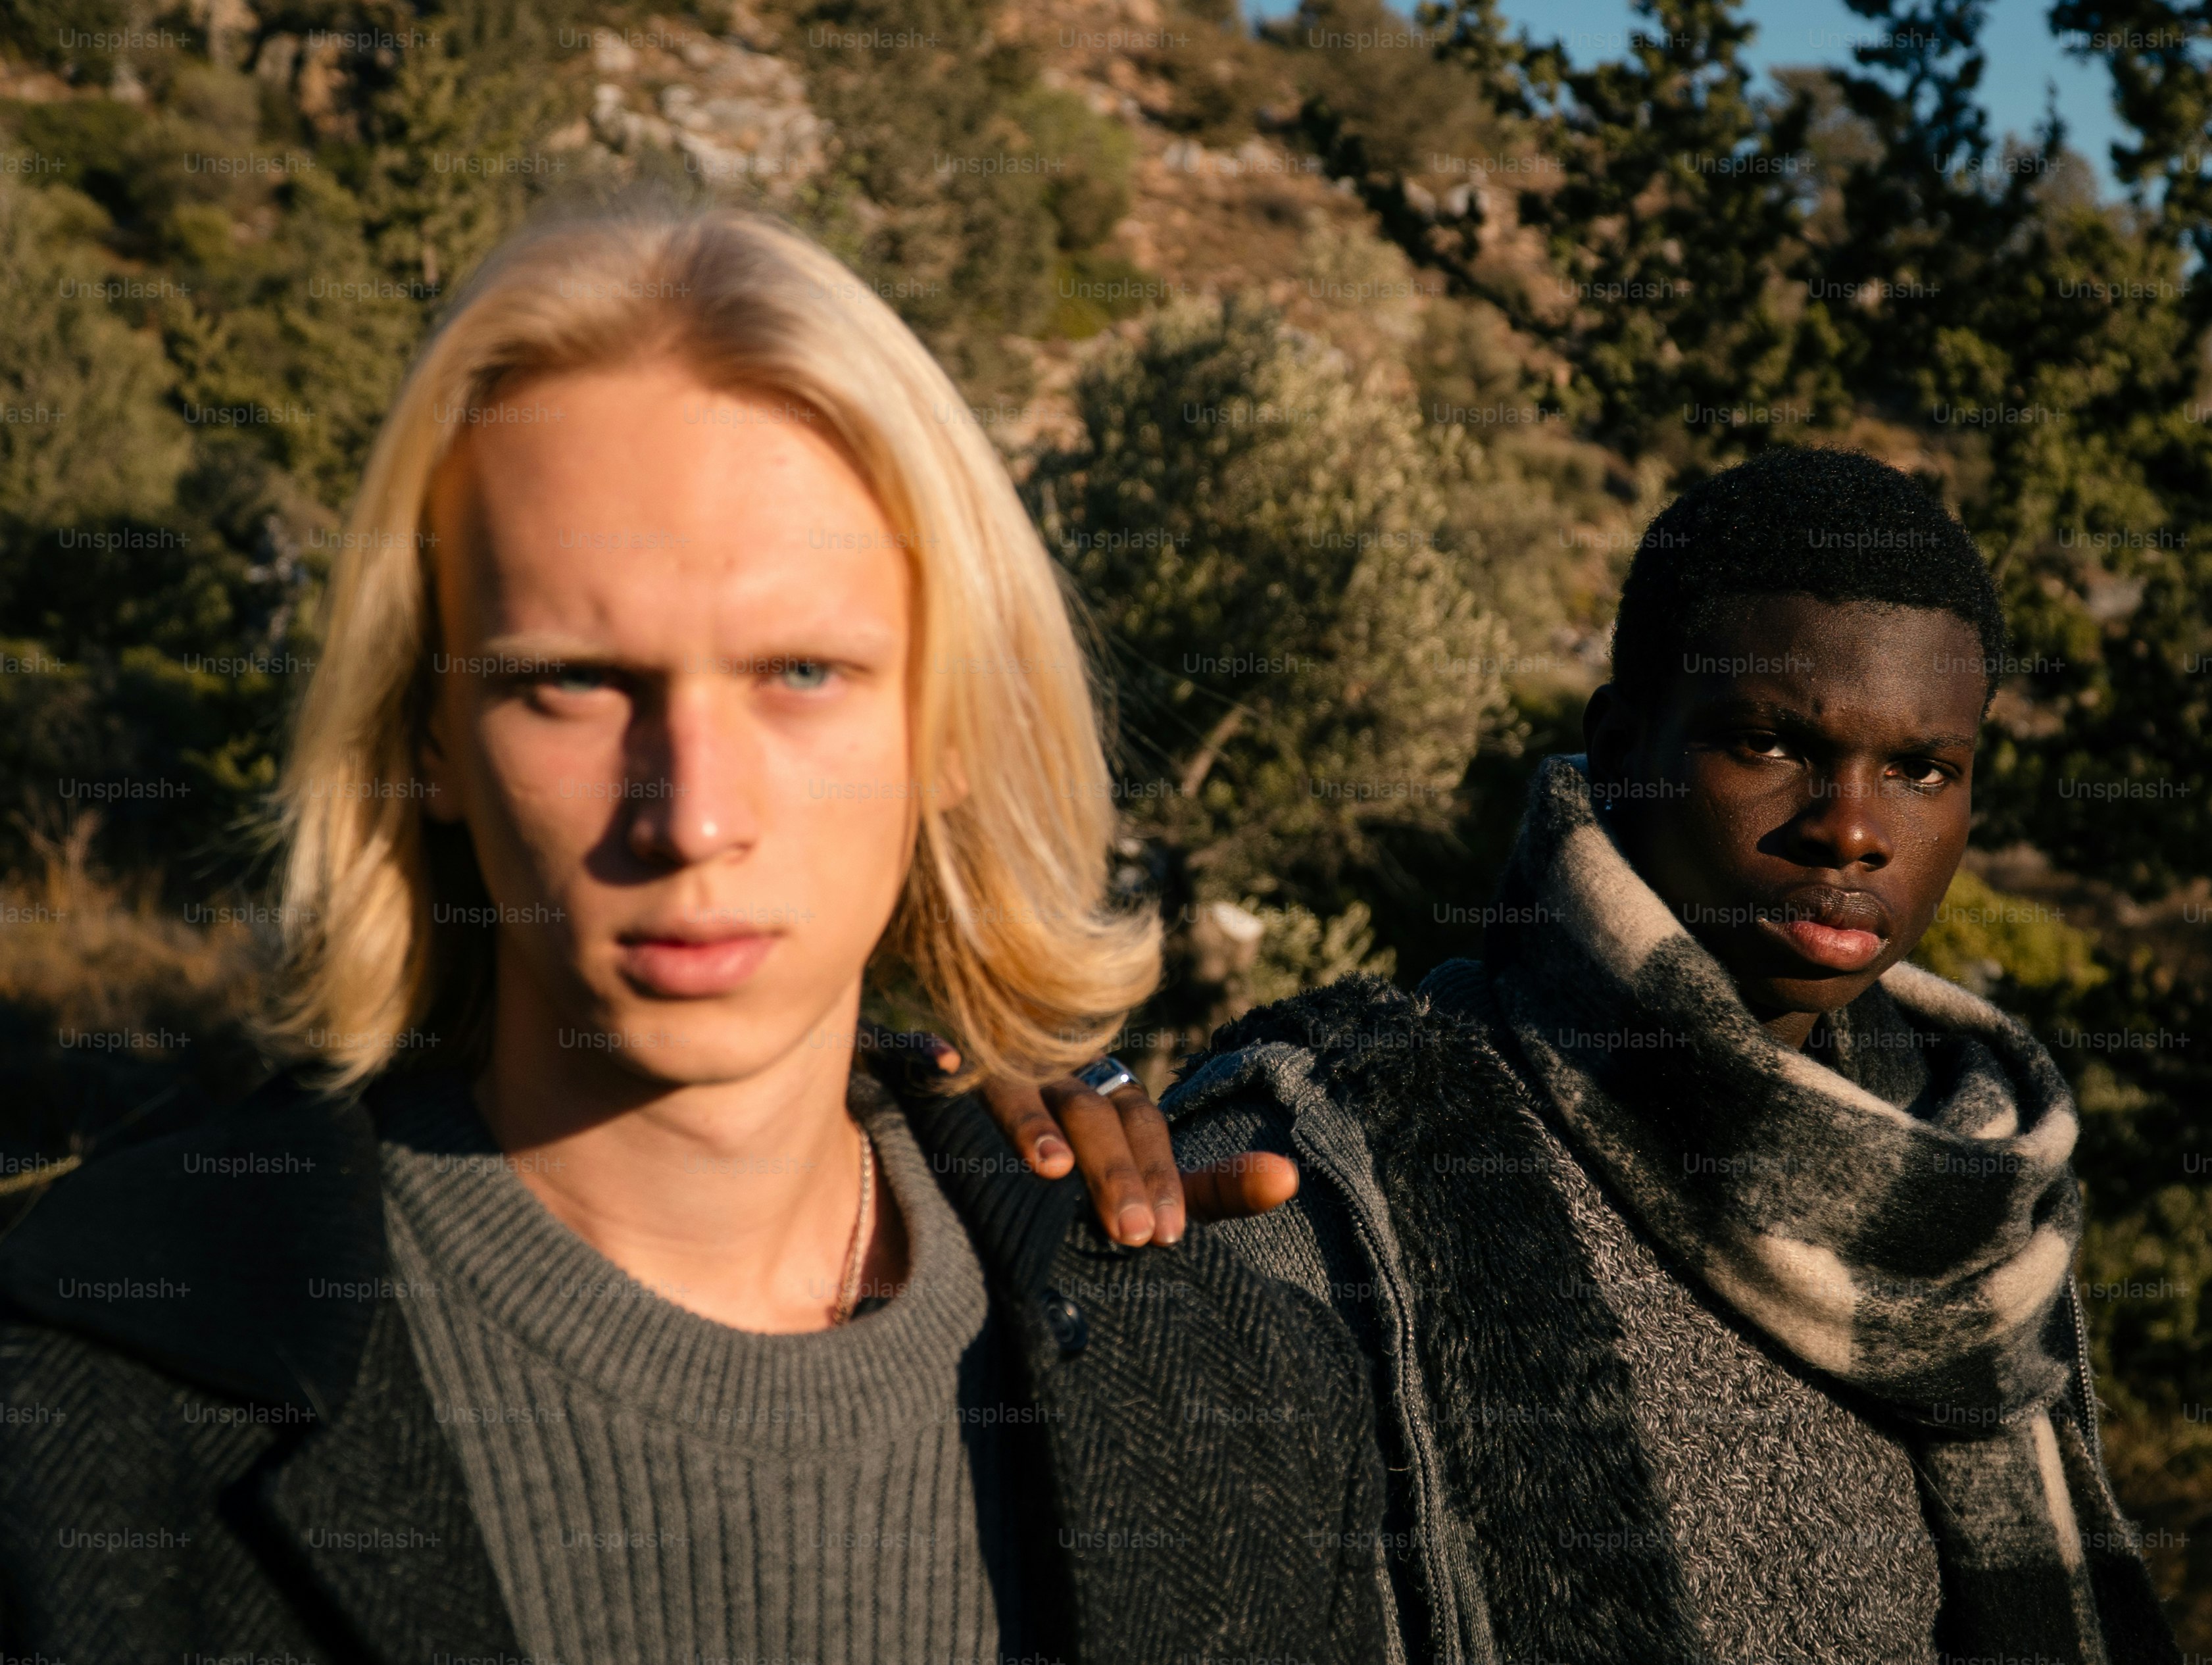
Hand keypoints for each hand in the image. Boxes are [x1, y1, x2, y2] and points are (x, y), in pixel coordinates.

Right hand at [857, 1026, 1297, 1244]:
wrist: (971, 1159)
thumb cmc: (1074, 1178)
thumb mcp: (1144, 1183)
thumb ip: (1210, 1186)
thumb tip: (1293, 1177)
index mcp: (1103, 1098)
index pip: (1141, 1122)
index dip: (1158, 1173)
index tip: (1167, 1235)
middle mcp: (1051, 1077)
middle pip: (1091, 1110)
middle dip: (1115, 1170)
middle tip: (1132, 1235)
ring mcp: (990, 1073)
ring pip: (1018, 1086)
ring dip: (1034, 1123)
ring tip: (1052, 1172)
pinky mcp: (930, 1074)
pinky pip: (926, 1053)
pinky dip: (930, 1052)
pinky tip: (939, 1063)